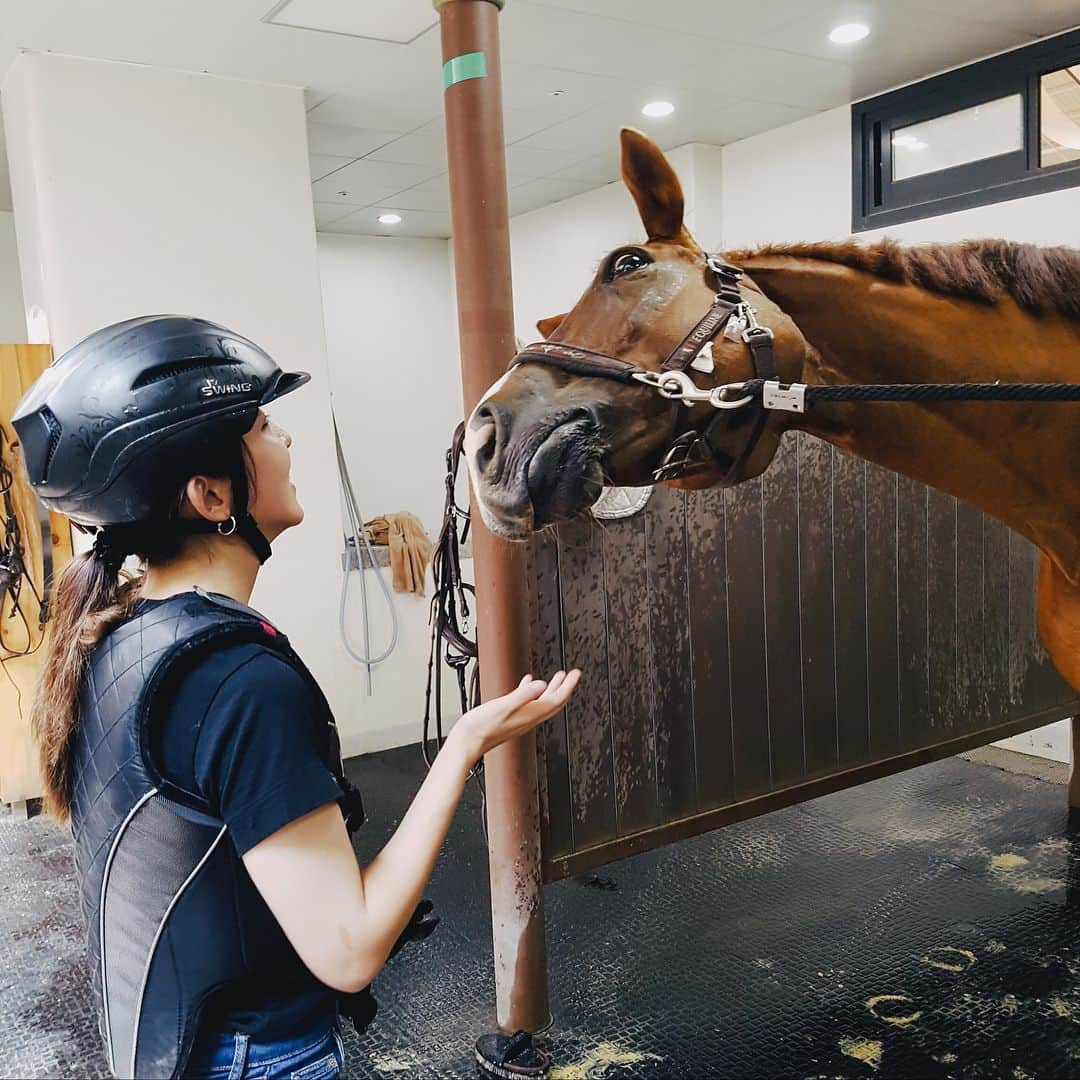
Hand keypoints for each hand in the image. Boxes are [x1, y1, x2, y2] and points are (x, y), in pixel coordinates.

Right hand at [454, 670, 580, 763]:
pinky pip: (527, 703)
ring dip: (551, 689)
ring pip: (542, 702)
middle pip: (553, 702)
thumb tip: (541, 685)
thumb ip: (523, 695)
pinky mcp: (510, 718)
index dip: (568, 686)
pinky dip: (531, 692)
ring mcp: (519, 719)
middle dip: (564, 687)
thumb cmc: (481, 727)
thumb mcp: (503, 706)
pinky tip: (526, 684)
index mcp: (529, 714)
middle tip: (571, 675)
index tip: (575, 674)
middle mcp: (528, 718)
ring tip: (556, 678)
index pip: (557, 700)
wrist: (466, 742)